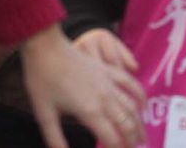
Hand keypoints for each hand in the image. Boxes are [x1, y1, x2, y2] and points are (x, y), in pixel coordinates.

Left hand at [20, 25, 145, 147]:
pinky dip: (140, 96)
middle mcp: (104, 98)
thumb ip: (55, 140)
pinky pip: (131, 84)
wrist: (46, 47)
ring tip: (142, 138)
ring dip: (139, 124)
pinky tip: (143, 105)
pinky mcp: (108, 71)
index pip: (111, 138)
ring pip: (131, 107)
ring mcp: (109, 82)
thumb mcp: (44, 115)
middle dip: (132, 141)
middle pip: (126, 125)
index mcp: (89, 111)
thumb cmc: (42, 81)